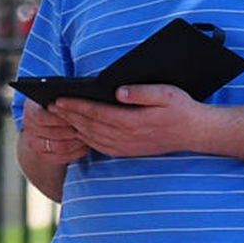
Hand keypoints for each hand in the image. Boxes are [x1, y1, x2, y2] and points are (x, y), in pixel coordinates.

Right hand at [21, 98, 90, 164]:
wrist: (47, 124)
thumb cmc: (58, 105)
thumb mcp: (58, 96)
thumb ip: (65, 98)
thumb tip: (78, 100)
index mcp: (30, 108)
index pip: (41, 117)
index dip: (59, 118)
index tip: (74, 117)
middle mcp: (28, 126)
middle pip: (52, 133)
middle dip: (72, 130)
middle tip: (88, 128)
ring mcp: (33, 142)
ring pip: (58, 147)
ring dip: (76, 142)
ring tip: (89, 136)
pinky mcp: (42, 155)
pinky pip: (60, 158)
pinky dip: (75, 153)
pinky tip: (86, 147)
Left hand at [51, 84, 202, 157]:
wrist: (194, 134)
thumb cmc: (181, 109)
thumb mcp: (166, 94)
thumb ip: (142, 92)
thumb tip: (118, 90)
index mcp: (132, 122)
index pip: (95, 112)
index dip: (74, 105)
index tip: (57, 98)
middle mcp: (125, 138)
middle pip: (88, 125)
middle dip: (67, 115)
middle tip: (49, 104)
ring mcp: (125, 147)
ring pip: (90, 137)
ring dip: (73, 126)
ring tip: (59, 115)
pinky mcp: (126, 151)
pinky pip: (98, 145)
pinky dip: (84, 137)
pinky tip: (77, 128)